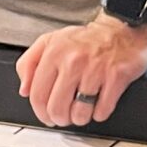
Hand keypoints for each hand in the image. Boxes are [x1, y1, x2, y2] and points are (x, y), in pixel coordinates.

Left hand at [17, 14, 146, 127]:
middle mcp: (73, 60)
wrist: (122, 27)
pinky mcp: (117, 76)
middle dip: (60, 119)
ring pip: (79, 113)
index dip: (40, 113)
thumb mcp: (50, 42)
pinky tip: (99, 103)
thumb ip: (29, 63)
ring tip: (82, 110)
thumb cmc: (86, 39)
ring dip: (80, 118)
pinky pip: (102, 110)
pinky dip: (99, 113)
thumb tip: (24, 90)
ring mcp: (96, 69)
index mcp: (54, 53)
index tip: (46, 117)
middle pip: (57, 108)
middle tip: (64, 117)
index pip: (38, 95)